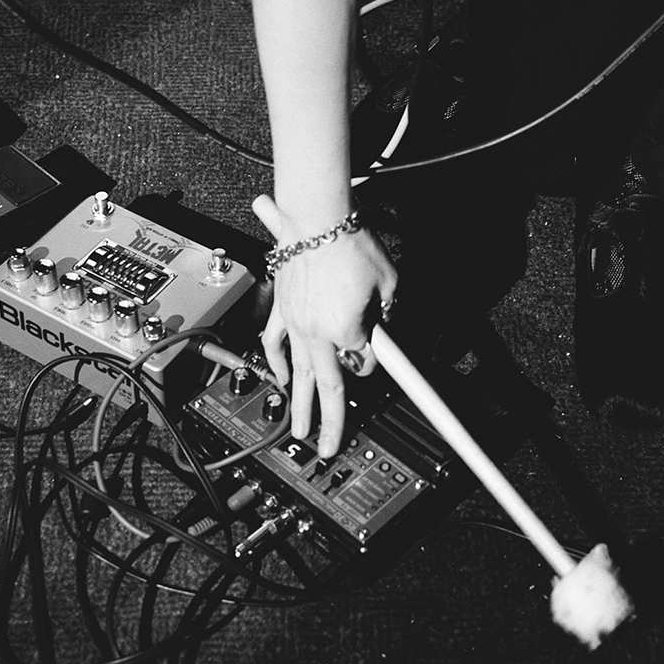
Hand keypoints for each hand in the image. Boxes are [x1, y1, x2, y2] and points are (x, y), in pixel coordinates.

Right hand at [252, 194, 396, 457]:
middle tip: (327, 446)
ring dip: (297, 404)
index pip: (366, 362)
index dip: (376, 359)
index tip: (380, 352)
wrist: (316, 217)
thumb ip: (386, 311)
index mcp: (347, 331)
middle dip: (329, 421)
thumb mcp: (388, 282)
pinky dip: (275, 362)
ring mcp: (295, 323)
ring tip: (298, 428)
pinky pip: (274, 342)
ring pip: (296, 373)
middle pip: (327, 385)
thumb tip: (382, 324)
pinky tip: (279, 376)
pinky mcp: (281, 308)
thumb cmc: (352, 242)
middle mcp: (318, 333)